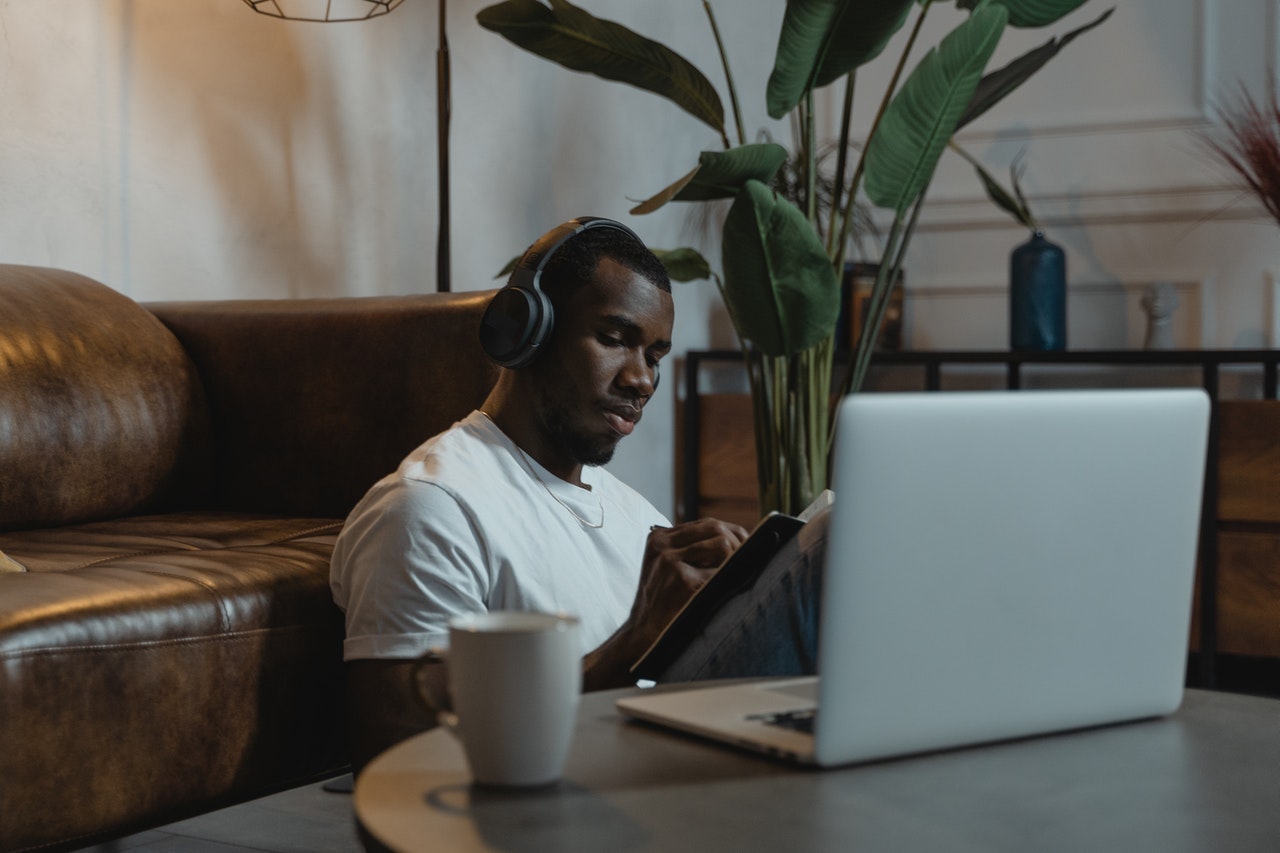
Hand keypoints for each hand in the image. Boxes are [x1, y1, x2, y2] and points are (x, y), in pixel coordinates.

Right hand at [628, 518, 749, 646]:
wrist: (643, 631)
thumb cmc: (662, 601)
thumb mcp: (667, 566)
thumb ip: (691, 550)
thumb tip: (737, 538)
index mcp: (659, 537)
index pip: (706, 524)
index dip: (731, 533)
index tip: (746, 546)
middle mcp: (662, 544)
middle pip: (715, 527)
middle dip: (738, 542)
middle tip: (749, 559)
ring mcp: (670, 560)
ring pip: (722, 544)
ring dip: (735, 560)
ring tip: (733, 575)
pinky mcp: (681, 580)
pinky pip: (721, 572)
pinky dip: (728, 580)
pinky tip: (725, 590)